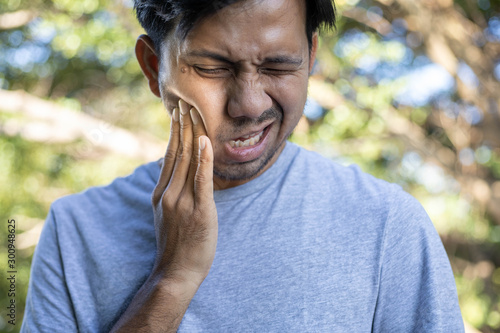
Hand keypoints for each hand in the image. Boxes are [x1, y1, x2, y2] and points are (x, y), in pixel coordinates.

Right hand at [152, 99, 217, 284]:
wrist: (175, 273)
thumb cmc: (176, 245)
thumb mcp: (166, 215)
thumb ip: (170, 192)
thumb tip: (176, 173)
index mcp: (161, 193)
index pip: (169, 156)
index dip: (175, 133)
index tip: (178, 114)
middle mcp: (169, 193)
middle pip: (177, 152)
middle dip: (182, 125)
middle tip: (185, 102)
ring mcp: (182, 201)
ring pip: (188, 160)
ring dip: (192, 133)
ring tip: (194, 112)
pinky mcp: (199, 210)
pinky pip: (202, 180)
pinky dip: (203, 158)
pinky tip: (205, 140)